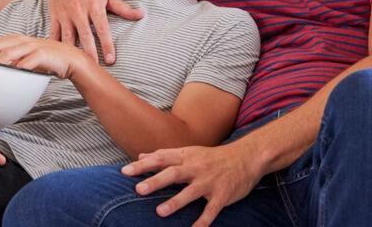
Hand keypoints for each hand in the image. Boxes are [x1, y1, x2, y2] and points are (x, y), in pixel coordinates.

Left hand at [0, 34, 88, 79]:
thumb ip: (11, 63)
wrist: (70, 59)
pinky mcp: (44, 54)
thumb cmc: (46, 60)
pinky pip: (29, 60)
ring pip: (11, 52)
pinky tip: (13, 72)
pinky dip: (20, 66)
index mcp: (16, 40)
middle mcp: (22, 41)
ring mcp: (33, 46)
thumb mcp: (25, 59)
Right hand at [41, 0, 142, 64]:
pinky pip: (54, 34)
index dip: (107, 45)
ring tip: (78, 66)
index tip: (111, 60)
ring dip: (73, 53)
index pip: (103, 29)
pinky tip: (58, 57)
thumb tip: (142, 15)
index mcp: (94, 5)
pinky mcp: (54, 16)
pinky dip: (55, 46)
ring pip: (68, 38)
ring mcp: (65, 14)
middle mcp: (79, 10)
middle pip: (85, 36)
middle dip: (91, 54)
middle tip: (96, 68)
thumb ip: (123, 8)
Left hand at [121, 140, 262, 225]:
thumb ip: (165, 155)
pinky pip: (212, 210)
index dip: (142, 165)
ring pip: (191, 192)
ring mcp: (210, 182)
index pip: (160, 159)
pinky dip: (203, 221)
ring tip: (160, 212)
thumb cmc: (213, 157)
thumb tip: (141, 155)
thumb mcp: (188, 152)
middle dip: (156, 181)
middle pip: (173, 173)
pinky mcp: (223, 195)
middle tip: (138, 190)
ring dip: (176, 202)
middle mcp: (196, 167)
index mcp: (186, 156)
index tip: (124, 172)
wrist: (246, 157)